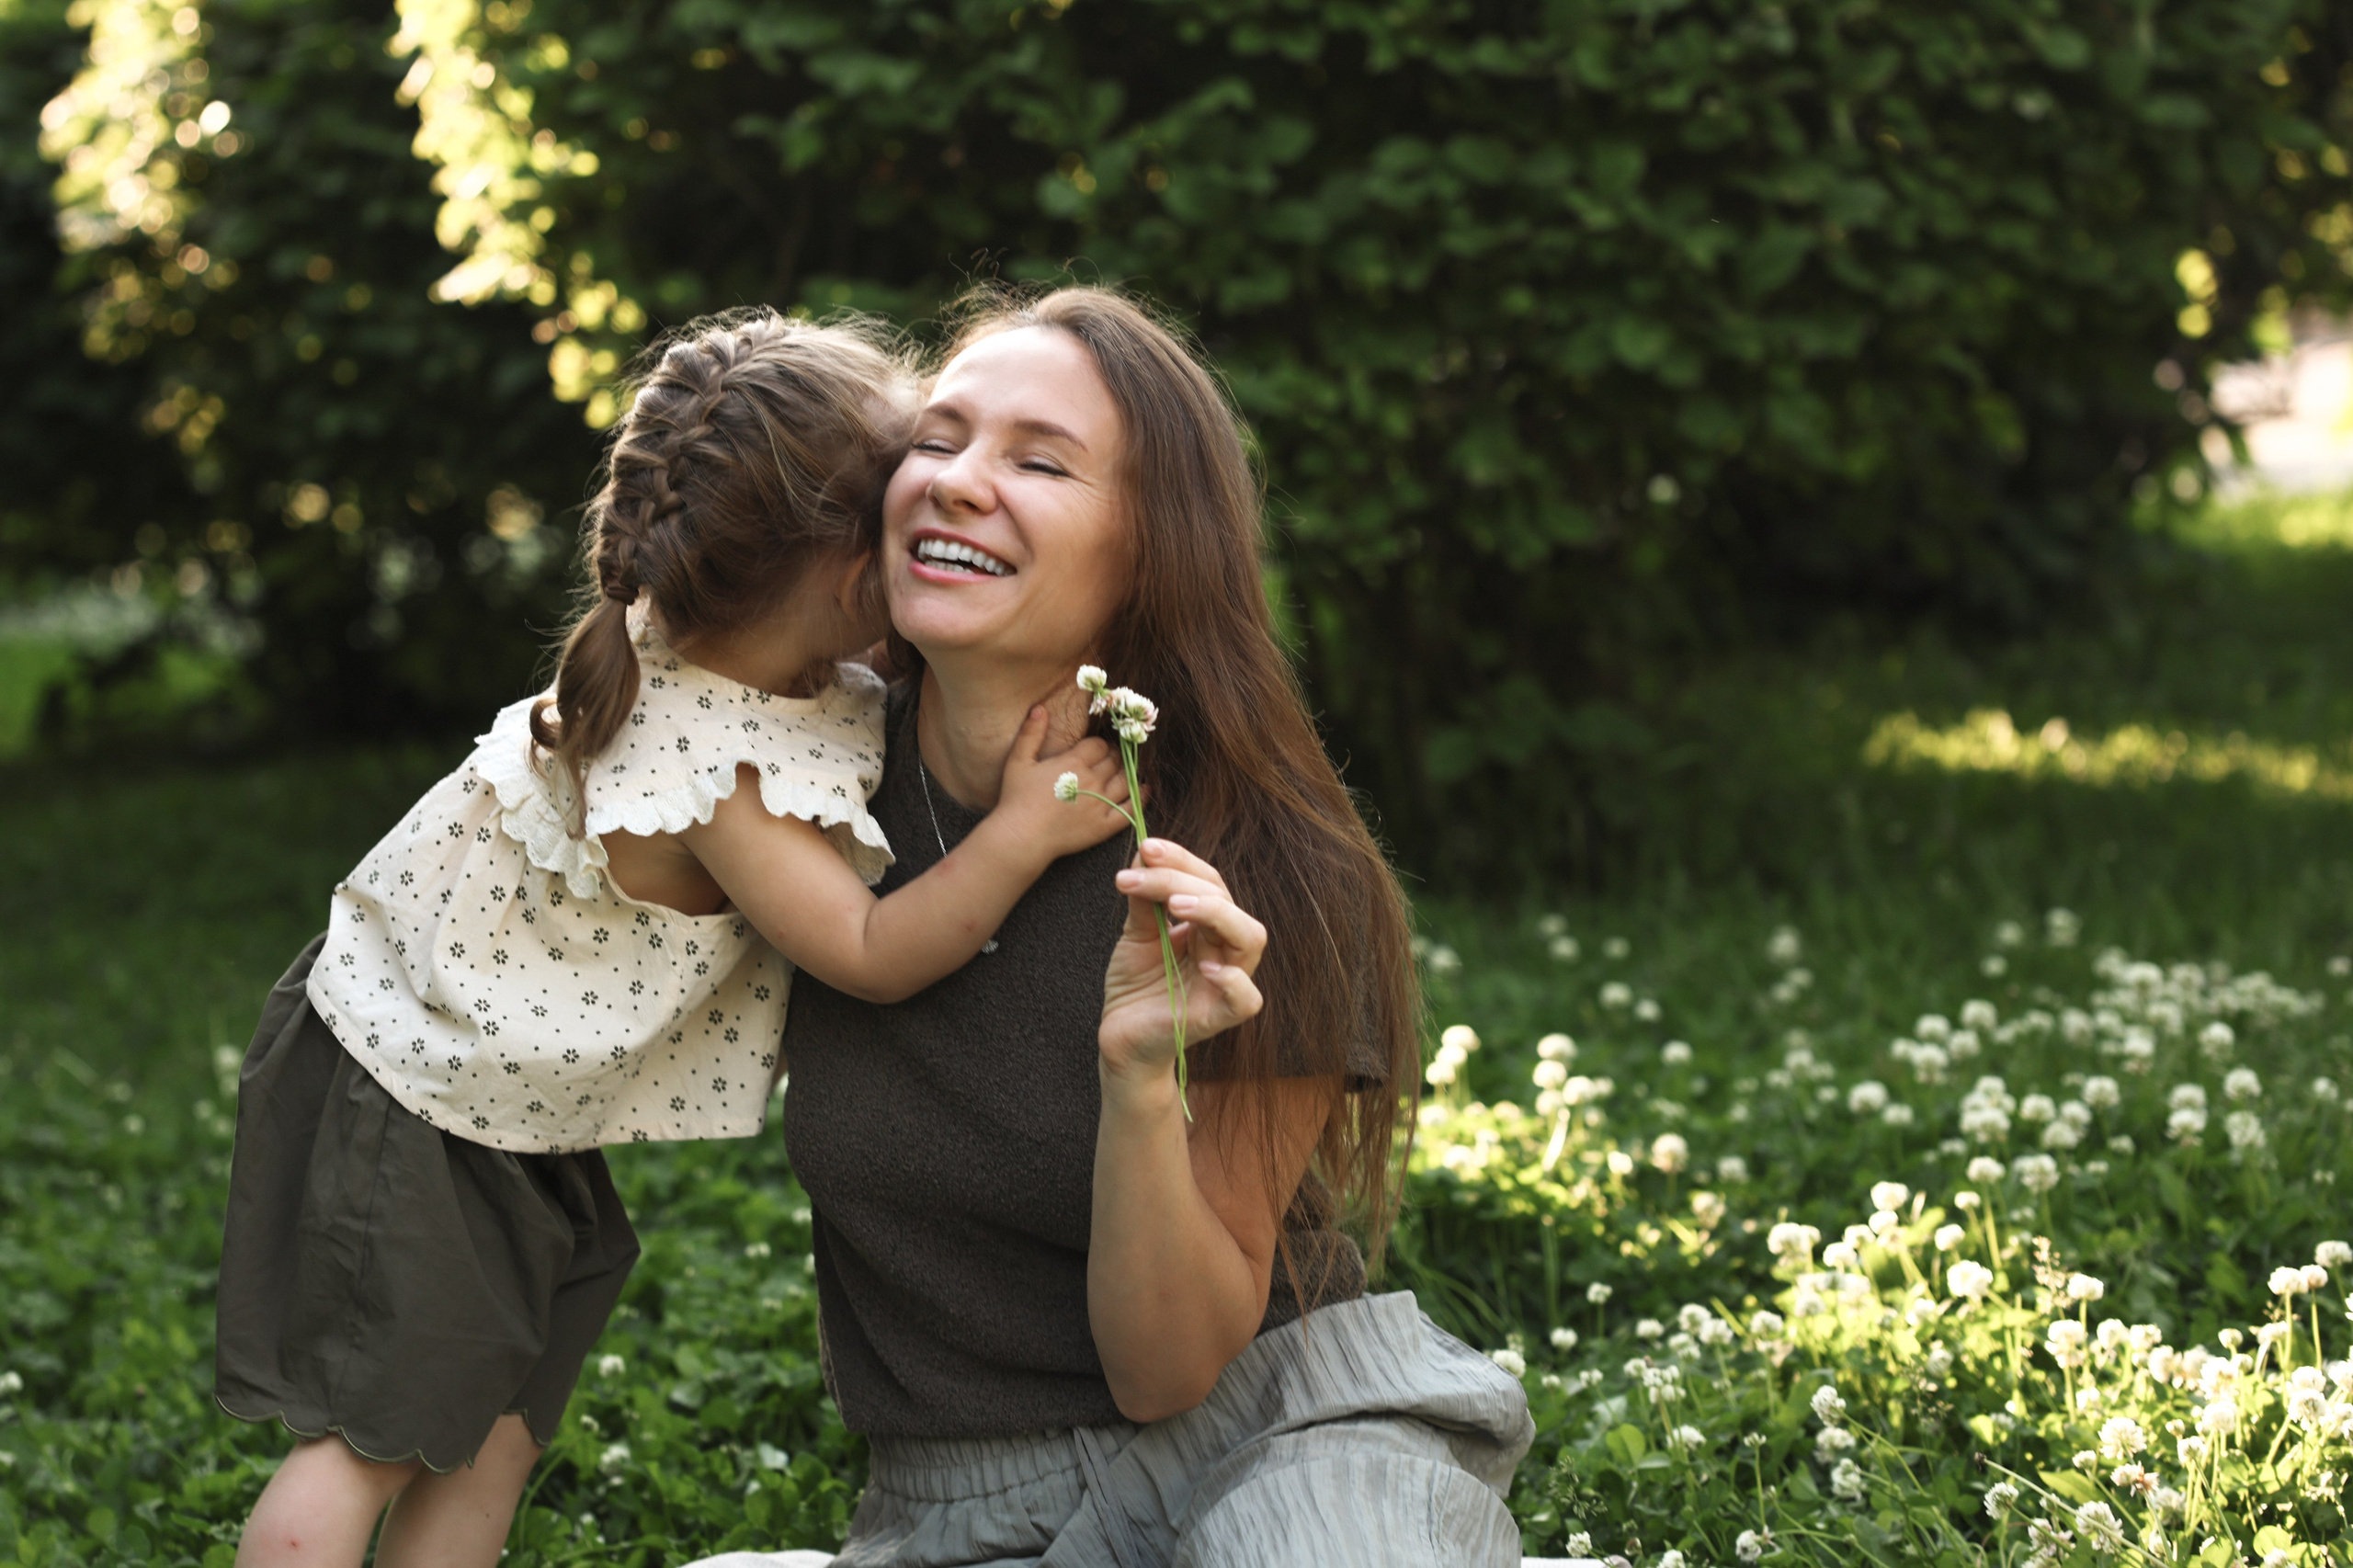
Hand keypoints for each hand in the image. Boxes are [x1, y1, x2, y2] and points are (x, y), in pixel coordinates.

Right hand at [990, 704, 1131, 860]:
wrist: (1021, 838)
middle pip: (1114, 760)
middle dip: (1114, 756)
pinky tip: (1145, 789)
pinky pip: (1130, 808)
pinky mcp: (1104, 826)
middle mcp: (1092, 780)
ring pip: (1126, 780)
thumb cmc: (1016, 798)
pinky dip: (1141, 796)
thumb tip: (1040, 708)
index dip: (1100, 745)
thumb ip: (1031, 733)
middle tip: (1110, 758)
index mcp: (1073, 762)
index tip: (1096, 748)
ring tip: (1125, 769)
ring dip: (1128, 771)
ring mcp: (1100, 803)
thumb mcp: (1018, 761)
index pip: (1100, 745)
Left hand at [1100, 839, 1265, 1090]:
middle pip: (1225, 901)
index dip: (1181, 860)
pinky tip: (1206, 966)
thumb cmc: (1134, 985)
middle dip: (1182, 880)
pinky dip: (1233, 981)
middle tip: (1139, 876)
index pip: (1209, 882)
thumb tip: (1144, 853)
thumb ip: (1145, 899)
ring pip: (1249, 938)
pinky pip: (1246, 999)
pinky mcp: (1219, 1016)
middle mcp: (1224, 949)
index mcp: (1208, 927)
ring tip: (1174, 905)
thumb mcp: (1136, 934)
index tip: (1146, 847)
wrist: (1119, 1037)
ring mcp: (1225, 982)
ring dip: (1214, 913)